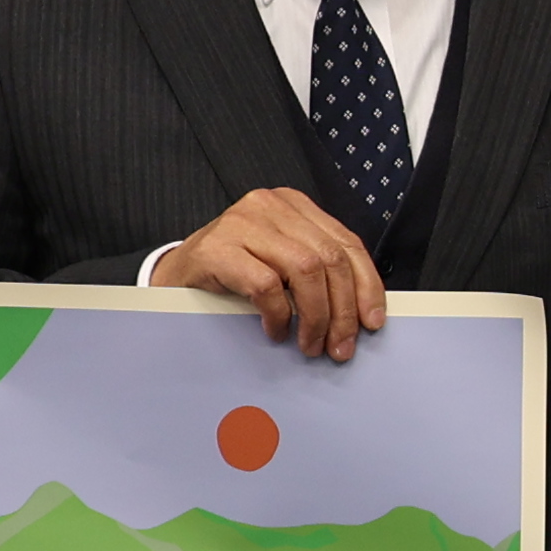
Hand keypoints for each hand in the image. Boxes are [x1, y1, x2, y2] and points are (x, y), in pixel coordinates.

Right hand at [153, 187, 388, 361]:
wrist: (177, 275)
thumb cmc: (233, 271)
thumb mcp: (281, 262)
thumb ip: (318, 272)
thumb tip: (360, 313)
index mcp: (294, 206)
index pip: (346, 243)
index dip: (366, 286)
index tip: (372, 321)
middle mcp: (270, 206)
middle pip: (329, 259)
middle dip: (342, 310)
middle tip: (339, 345)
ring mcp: (242, 223)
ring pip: (305, 270)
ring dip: (315, 316)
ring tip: (310, 343)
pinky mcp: (217, 248)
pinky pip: (265, 285)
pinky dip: (278, 314)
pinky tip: (276, 330)